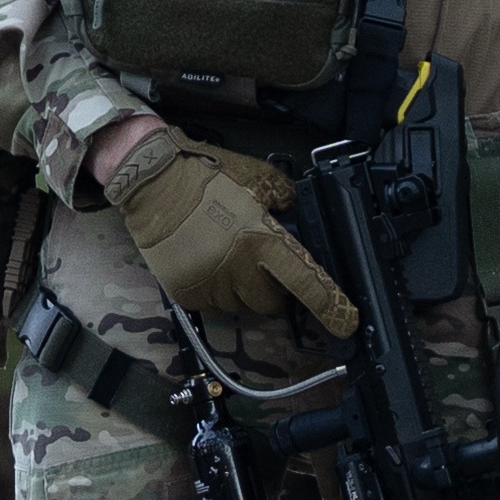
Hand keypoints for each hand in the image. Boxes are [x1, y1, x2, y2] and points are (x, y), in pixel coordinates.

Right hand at [110, 133, 360, 336]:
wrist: (153, 180)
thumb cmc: (208, 175)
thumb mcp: (260, 177)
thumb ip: (287, 201)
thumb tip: (298, 220)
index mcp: (261, 241)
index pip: (305, 282)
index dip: (330, 306)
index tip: (346, 324)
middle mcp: (237, 270)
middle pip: (271, 304)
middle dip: (273, 289)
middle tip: (260, 264)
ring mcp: (209, 285)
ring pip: (240, 306)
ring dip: (242, 290)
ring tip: (226, 256)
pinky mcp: (186, 294)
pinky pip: (212, 305)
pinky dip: (216, 290)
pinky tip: (206, 261)